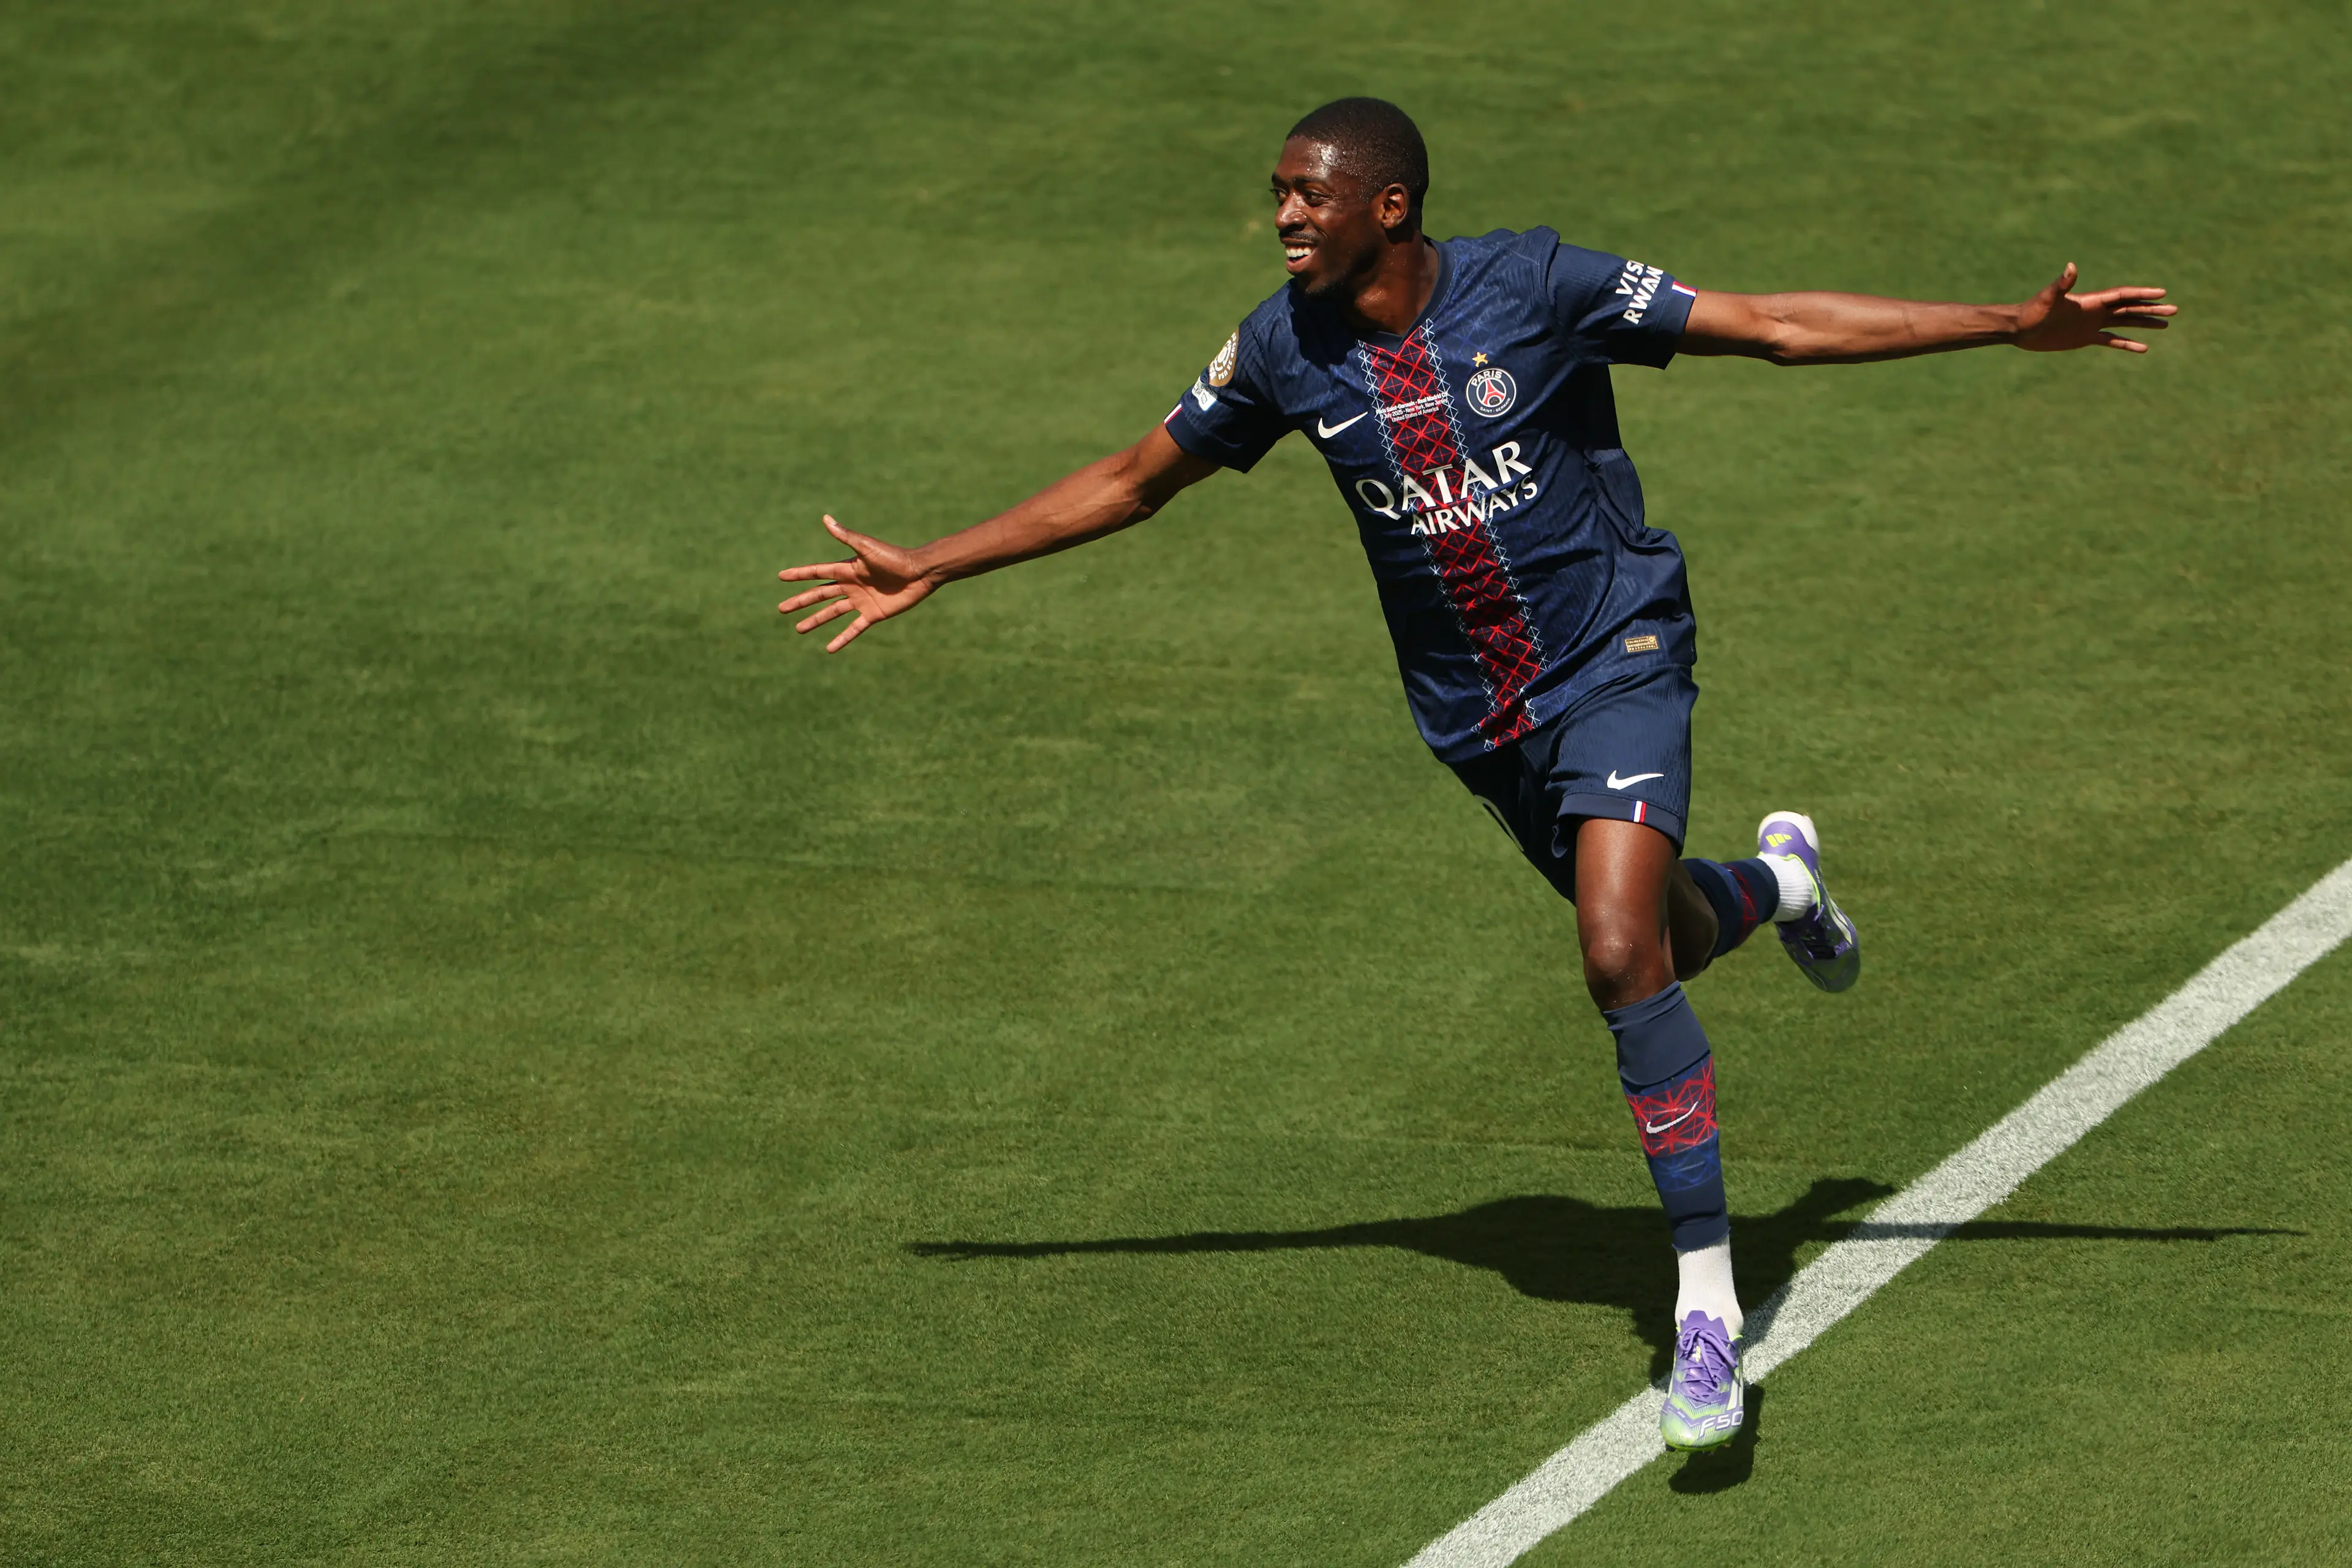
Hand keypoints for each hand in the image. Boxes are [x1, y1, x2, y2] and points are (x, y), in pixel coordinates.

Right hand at [777, 515, 937, 651]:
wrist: (920, 573)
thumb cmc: (894, 557)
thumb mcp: (866, 547)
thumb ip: (845, 535)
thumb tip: (825, 518)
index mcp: (846, 569)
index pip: (816, 572)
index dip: (799, 575)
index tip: (781, 577)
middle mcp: (850, 585)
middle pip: (819, 595)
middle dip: (800, 601)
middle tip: (781, 609)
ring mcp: (860, 601)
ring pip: (831, 613)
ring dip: (815, 620)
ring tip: (799, 629)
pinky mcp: (873, 614)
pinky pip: (853, 629)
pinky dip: (842, 639)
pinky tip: (829, 648)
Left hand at [2013, 264, 2177, 352]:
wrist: (2020, 329)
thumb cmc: (2031, 311)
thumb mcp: (2047, 298)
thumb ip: (2061, 284)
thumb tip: (2071, 266)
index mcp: (2090, 300)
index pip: (2123, 295)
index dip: (2142, 294)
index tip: (2162, 293)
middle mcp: (2095, 310)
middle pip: (2130, 308)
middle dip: (2151, 308)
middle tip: (2175, 309)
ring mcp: (2092, 324)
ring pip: (2125, 323)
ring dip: (2144, 323)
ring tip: (2165, 324)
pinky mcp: (2085, 338)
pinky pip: (2111, 340)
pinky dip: (2127, 344)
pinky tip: (2143, 348)